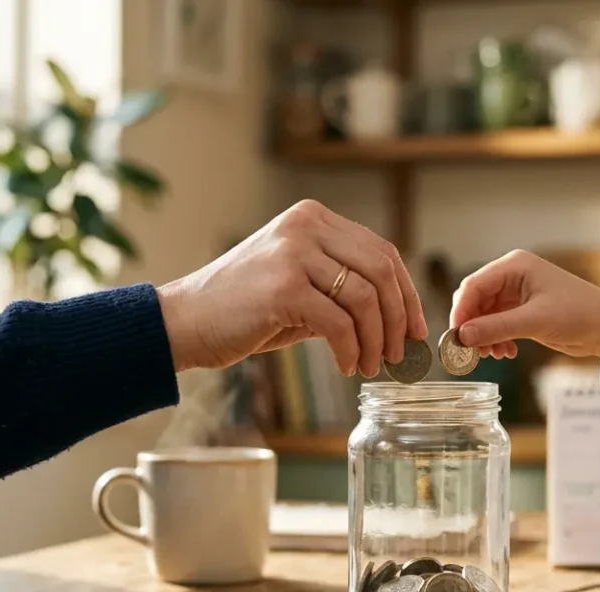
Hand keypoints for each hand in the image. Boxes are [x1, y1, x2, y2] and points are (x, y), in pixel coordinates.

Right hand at [156, 200, 427, 377]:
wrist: (183, 322)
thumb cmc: (242, 310)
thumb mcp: (298, 286)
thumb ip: (341, 289)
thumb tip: (397, 320)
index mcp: (312, 218)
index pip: (381, 251)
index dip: (407, 292)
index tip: (416, 328)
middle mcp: (305, 226)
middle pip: (381, 270)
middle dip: (398, 318)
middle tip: (399, 353)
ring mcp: (293, 254)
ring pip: (364, 298)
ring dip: (376, 340)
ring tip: (370, 365)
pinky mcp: (282, 288)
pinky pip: (339, 323)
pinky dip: (351, 350)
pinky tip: (346, 366)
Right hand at [450, 250, 599, 367]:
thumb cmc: (580, 314)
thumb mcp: (535, 321)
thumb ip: (496, 328)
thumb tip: (462, 336)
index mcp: (515, 266)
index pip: (474, 285)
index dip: (461, 311)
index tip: (455, 336)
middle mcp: (512, 277)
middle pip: (475, 300)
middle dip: (471, 326)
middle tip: (469, 350)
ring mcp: (516, 295)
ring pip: (483, 315)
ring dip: (483, 336)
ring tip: (492, 354)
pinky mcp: (522, 312)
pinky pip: (496, 325)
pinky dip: (496, 339)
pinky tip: (505, 352)